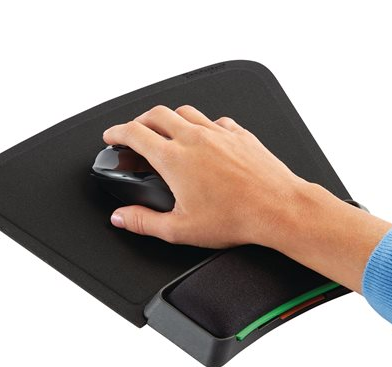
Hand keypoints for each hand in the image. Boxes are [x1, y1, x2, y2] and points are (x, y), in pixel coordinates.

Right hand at [104, 104, 307, 248]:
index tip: (112, 136)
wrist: (278, 207)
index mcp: (175, 158)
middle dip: (139, 120)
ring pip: (186, 112)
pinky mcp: (240, 134)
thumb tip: (122, 217)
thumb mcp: (181, 229)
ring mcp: (219, 133)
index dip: (117, 132)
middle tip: (134, 132)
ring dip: (170, 118)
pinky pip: (215, 120)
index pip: (134, 132)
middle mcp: (195, 138)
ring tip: (166, 131)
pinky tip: (205, 138)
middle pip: (156, 114)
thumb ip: (144, 222)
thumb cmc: (238, 217)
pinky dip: (202, 125)